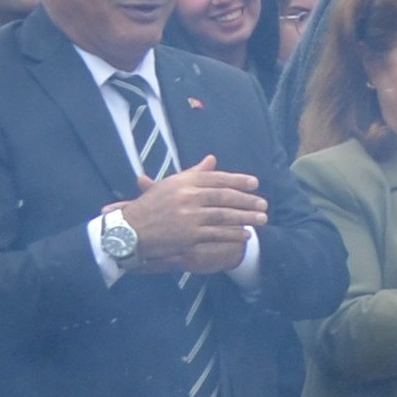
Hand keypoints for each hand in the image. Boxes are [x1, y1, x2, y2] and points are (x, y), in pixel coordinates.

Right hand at [119, 162, 268, 272]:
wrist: (131, 230)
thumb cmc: (151, 206)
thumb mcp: (170, 185)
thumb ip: (194, 173)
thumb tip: (212, 159)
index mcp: (184, 182)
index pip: (217, 178)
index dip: (238, 180)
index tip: (255, 183)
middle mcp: (188, 198)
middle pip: (224, 197)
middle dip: (247, 200)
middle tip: (264, 203)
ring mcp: (189, 218)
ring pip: (224, 216)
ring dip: (246, 218)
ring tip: (263, 218)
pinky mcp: (190, 236)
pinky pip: (217, 235)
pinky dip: (234, 234)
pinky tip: (246, 234)